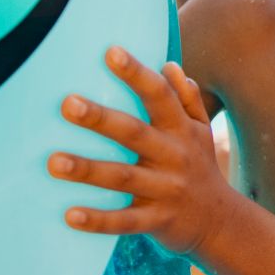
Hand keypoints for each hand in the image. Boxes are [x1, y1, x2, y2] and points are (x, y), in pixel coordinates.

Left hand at [49, 48, 228, 258]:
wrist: (221, 222)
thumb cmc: (200, 167)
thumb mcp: (201, 131)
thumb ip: (187, 98)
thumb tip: (169, 65)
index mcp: (182, 130)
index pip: (159, 95)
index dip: (137, 74)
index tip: (111, 52)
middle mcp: (175, 156)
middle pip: (134, 133)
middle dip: (101, 119)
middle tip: (68, 103)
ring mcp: (166, 190)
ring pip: (123, 178)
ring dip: (88, 170)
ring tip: (54, 161)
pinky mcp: (156, 221)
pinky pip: (125, 221)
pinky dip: (98, 220)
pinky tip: (70, 215)